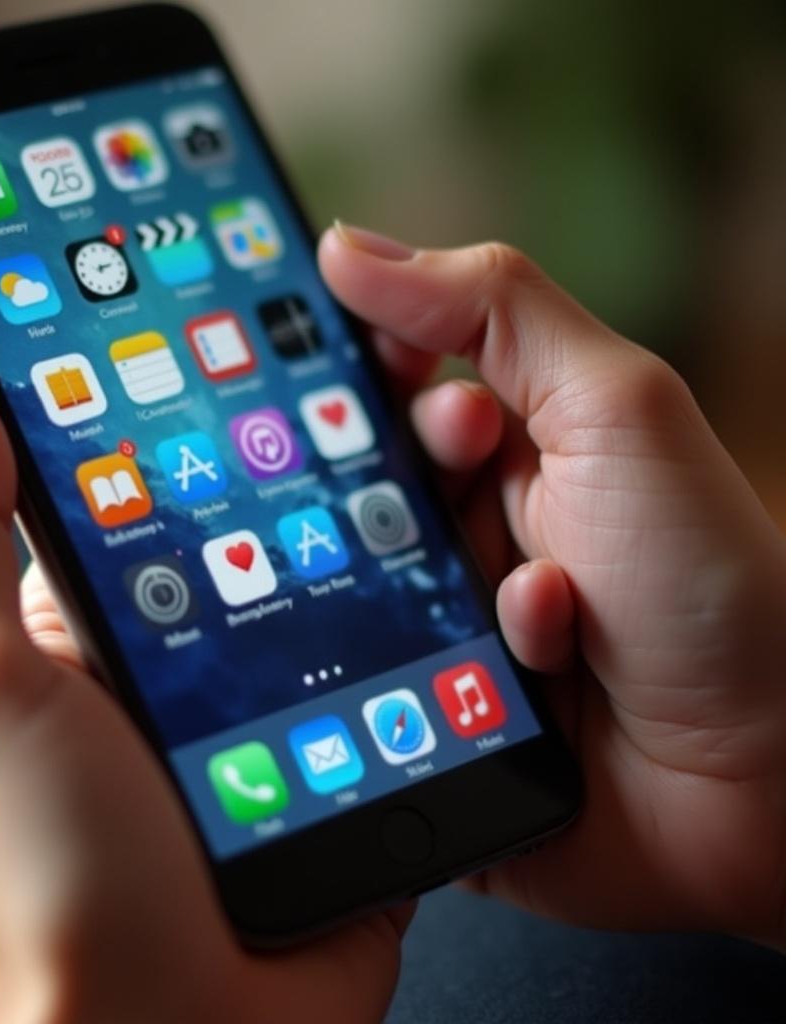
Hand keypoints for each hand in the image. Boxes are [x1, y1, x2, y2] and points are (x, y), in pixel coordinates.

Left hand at [0, 359, 408, 1023]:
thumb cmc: (47, 872)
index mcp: (97, 612)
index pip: (148, 471)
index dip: (187, 389)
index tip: (240, 306)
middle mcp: (191, 642)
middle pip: (263, 510)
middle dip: (317, 434)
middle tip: (379, 353)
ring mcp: (281, 693)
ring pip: (347, 572)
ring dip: (393, 510)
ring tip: (448, 425)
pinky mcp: (355, 744)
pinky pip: (407, 658)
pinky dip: (441, 610)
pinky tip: (482, 549)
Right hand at [320, 225, 785, 948]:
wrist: (763, 770)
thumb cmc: (703, 574)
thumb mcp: (612, 406)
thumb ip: (489, 310)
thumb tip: (350, 248)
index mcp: (519, 439)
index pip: (400, 378)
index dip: (360, 364)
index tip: (326, 360)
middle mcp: (483, 520)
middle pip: (368, 474)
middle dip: (374, 475)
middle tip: (405, 482)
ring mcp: (462, 609)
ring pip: (372, 571)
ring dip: (430, 572)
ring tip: (510, 577)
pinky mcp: (445, 692)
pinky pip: (405, 658)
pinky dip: (473, 650)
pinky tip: (538, 655)